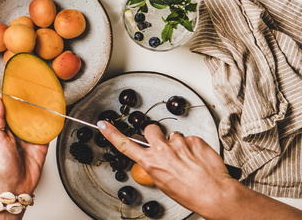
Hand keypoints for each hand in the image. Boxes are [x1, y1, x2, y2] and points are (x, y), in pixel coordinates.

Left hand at [0, 95, 47, 218]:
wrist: (14, 185)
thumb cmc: (1, 165)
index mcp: (4, 127)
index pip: (9, 108)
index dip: (12, 97)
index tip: (17, 83)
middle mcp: (17, 131)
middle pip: (24, 112)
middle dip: (29, 101)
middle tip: (35, 86)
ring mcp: (30, 137)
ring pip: (37, 119)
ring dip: (41, 110)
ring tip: (46, 95)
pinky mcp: (41, 144)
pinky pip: (48, 131)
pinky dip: (51, 122)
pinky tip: (54, 112)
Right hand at [95, 121, 301, 219]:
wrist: (214, 193)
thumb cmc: (191, 194)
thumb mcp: (164, 184)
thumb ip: (155, 167)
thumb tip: (155, 160)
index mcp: (151, 163)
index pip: (125, 145)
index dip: (112, 134)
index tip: (104, 124)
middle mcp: (162, 151)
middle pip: (151, 130)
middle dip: (157, 135)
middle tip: (166, 146)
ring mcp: (179, 143)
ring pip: (174, 135)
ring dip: (179, 144)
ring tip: (188, 159)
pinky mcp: (195, 140)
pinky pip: (190, 139)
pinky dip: (194, 147)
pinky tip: (198, 159)